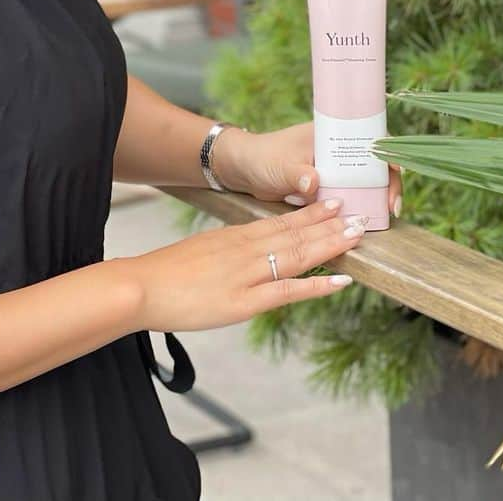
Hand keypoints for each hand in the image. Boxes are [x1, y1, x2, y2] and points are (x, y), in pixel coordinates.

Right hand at [124, 197, 364, 332]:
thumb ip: (226, 251)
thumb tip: (241, 255)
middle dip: (330, 224)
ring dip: (332, 244)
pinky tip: (341, 280)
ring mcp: (249, 273)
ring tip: (358, 235)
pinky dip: (318, 285)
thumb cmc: (165, 272)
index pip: (281, 220)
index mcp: (235, 236)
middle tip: (359, 213)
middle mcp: (247, 249)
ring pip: (299, 254)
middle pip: (296, 233)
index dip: (310, 213)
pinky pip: (290, 290)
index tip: (333, 202)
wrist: (143, 286)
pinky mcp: (247, 300)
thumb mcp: (201, 250)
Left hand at [212, 121, 404, 218]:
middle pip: (372, 165)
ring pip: (363, 183)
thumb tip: (314, 182)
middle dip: (387, 184)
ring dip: (374, 199)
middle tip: (391, 208)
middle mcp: (336, 151)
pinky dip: (356, 208)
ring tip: (383, 219)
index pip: (369, 138)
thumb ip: (297, 173)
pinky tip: (362, 224)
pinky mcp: (325, 189)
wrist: (243, 171)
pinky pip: (347, 198)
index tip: (395, 174)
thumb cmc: (262, 158)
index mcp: (330, 134)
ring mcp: (332, 170)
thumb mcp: (280, 165)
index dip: (387, 155)